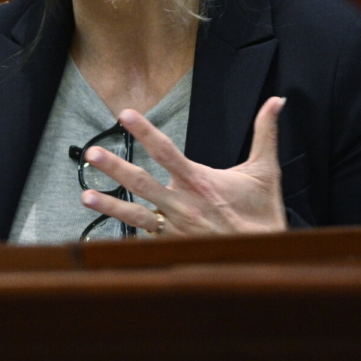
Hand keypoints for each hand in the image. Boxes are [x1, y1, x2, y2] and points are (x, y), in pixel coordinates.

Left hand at [79, 96, 288, 236]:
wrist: (266, 259)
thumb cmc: (262, 215)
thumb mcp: (266, 171)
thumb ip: (265, 133)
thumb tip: (276, 101)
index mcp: (200, 182)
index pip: (166, 150)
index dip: (145, 131)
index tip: (126, 114)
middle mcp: (182, 204)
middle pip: (141, 182)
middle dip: (114, 168)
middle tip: (91, 154)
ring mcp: (175, 228)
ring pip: (136, 214)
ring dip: (109, 205)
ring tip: (85, 196)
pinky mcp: (173, 247)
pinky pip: (143, 240)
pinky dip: (123, 238)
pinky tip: (99, 236)